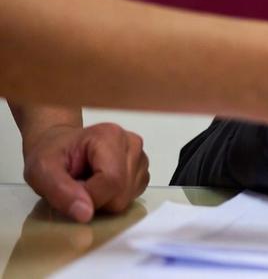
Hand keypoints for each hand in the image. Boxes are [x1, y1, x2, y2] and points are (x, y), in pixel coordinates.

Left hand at [22, 123, 148, 222]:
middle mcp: (132, 143)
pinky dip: (113, 199)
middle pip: (122, 192)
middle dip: (96, 200)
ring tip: (87, 183)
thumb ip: (61, 192)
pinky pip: (131, 197)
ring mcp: (140, 157)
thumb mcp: (41, 171)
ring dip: (104, 200)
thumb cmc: (50, 154)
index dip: (89, 197)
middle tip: (76, 187)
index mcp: (110, 136)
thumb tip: (86, 214)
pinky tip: (100, 186)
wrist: (59, 145)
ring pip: (127, 198)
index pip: (112, 181)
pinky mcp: (141, 171)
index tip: (69, 192)